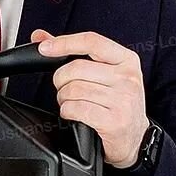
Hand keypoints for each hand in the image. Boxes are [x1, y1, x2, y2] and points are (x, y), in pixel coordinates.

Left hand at [31, 28, 149, 168]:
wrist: (135, 138)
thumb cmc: (116, 103)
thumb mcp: (103, 74)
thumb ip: (73, 52)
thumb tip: (40, 36)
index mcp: (127, 60)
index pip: (91, 41)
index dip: (64, 42)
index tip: (44, 48)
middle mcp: (128, 77)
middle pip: (76, 68)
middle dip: (61, 80)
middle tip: (65, 89)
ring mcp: (123, 100)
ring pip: (73, 89)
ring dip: (64, 99)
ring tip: (72, 103)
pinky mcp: (115, 121)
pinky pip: (76, 109)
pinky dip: (67, 111)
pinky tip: (75, 114)